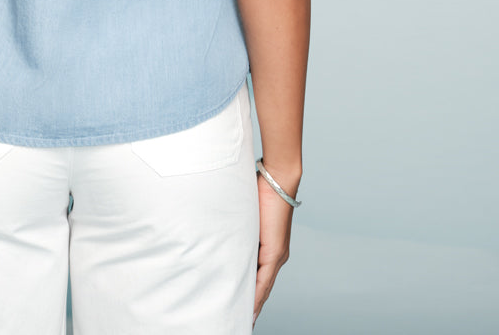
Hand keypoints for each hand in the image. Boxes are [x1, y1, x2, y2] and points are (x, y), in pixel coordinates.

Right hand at [252, 170, 297, 326]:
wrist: (278, 178)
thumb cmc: (261, 191)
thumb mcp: (245, 216)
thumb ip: (238, 229)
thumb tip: (221, 236)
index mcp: (270, 249)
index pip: (260, 279)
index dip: (252, 295)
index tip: (240, 309)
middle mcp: (276, 256)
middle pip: (263, 288)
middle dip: (251, 305)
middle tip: (239, 320)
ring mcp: (277, 255)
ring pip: (264, 288)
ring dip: (253, 304)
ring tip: (243, 319)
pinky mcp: (275, 252)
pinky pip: (265, 280)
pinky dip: (258, 296)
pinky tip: (251, 308)